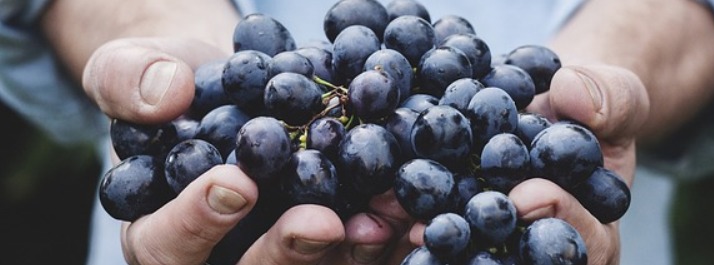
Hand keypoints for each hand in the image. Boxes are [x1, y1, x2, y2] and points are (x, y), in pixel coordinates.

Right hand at [83, 37, 416, 264]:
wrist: (232, 85)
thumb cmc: (171, 83)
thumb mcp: (131, 69)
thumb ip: (130, 81)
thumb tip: (165, 95)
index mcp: (160, 230)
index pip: (166, 243)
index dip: (198, 220)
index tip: (235, 182)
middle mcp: (222, 255)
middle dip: (288, 251)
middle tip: (323, 222)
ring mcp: (278, 250)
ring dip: (351, 249)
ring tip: (386, 217)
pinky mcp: (330, 238)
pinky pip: (356, 251)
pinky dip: (388, 234)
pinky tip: (416, 210)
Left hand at [405, 63, 649, 264]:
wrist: (549, 110)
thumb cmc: (591, 108)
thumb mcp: (615, 95)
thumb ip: (609, 98)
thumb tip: (575, 94)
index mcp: (596, 232)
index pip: (586, 240)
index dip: (561, 219)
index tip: (529, 194)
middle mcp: (546, 251)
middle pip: (522, 260)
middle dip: (485, 243)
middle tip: (445, 228)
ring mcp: (503, 246)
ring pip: (476, 253)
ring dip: (440, 239)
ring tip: (406, 224)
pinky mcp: (464, 230)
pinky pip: (442, 233)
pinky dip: (416, 220)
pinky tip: (387, 210)